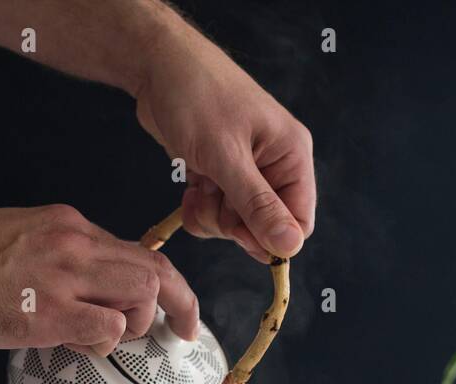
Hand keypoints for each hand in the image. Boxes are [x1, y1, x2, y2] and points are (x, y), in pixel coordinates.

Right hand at [0, 204, 199, 354]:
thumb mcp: (21, 233)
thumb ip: (63, 251)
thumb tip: (94, 277)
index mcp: (68, 223)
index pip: (138, 250)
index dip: (168, 283)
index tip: (178, 307)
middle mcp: (74, 242)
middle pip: (154, 271)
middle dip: (175, 305)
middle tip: (180, 331)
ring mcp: (63, 276)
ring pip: (141, 295)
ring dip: (134, 325)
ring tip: (101, 337)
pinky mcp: (48, 312)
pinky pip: (108, 329)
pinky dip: (106, 344)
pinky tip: (77, 345)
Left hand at [133, 31, 315, 262]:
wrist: (157, 66)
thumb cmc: (196, 97)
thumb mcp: (226, 156)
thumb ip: (257, 204)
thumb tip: (289, 246)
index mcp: (291, 156)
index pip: (298, 221)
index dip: (271, 238)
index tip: (239, 234)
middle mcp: (273, 165)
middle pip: (264, 227)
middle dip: (233, 224)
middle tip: (212, 198)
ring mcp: (245, 171)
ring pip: (236, 223)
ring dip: (212, 216)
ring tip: (198, 185)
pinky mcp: (219, 173)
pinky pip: (215, 212)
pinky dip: (199, 209)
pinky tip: (189, 188)